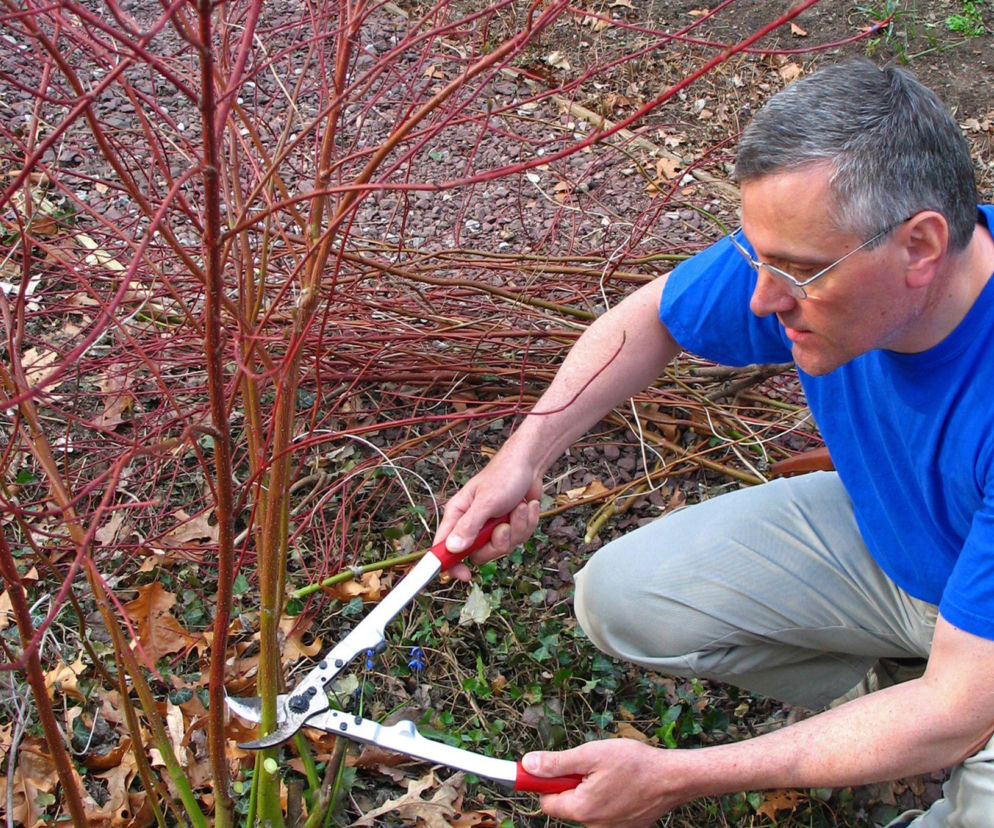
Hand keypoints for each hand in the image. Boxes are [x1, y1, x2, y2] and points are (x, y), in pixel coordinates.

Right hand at [433, 447, 542, 580]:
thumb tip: (453, 548)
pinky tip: (527, 506)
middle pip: (478, 554)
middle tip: (503, 526)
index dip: (450, 563)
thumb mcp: (486, 501)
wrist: (529, 465)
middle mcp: (472, 523)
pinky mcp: (510, 527)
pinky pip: (519, 538)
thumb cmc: (504, 475)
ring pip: (502, 547)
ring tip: (519, 508)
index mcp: (458, 514)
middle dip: (497, 543)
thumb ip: (469, 525)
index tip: (463, 575)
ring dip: (517, 528)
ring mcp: (492, 527)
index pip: (444, 546)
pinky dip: (527, 523)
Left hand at [523, 739, 682, 827]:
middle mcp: (594, 826)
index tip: (551, 768)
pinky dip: (609, 798)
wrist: (673, 778)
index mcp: (581, 809)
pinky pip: (606, 813)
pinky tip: (623, 784)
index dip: (546, 783)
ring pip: (588, 808)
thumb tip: (528, 765)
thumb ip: (557, 763)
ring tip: (611, 774)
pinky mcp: (625, 827)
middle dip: (573, 784)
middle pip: (568, 805)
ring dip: (592, 791)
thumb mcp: (591, 755)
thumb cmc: (634, 763)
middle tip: (592, 766)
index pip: (547, 802)